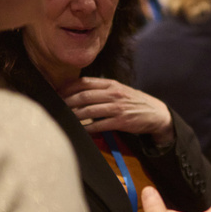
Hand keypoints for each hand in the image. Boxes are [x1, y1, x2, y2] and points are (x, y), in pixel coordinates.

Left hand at [59, 77, 173, 144]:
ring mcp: (117, 107)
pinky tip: (79, 129)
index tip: (56, 92)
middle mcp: (113, 93)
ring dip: (74, 115)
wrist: (155, 113)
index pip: (84, 82)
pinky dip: (87, 128)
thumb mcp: (119, 90)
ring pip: (89, 110)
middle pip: (84, 95)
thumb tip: (79, 92)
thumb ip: (102, 90)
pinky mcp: (121, 121)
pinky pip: (99, 125)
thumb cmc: (133, 102)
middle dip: (67, 102)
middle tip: (55, 107)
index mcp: (111, 84)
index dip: (68, 87)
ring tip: (63, 118)